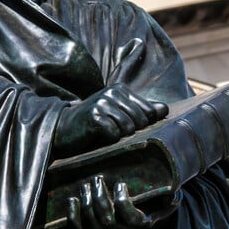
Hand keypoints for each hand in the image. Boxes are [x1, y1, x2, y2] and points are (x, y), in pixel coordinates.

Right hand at [52, 84, 167, 157]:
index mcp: (121, 89)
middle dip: (129, 132)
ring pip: (128, 128)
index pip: (149, 112)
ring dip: (118, 136)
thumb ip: (142, 110)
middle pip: (140, 121)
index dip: (142, 125)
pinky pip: (114, 134)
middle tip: (112, 130)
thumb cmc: (94, 122)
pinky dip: (108, 139)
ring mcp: (102, 102)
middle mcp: (113, 92)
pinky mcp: (94, 116)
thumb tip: (164, 109)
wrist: (63, 128)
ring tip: (104, 132)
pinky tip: (97, 135)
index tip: (125, 126)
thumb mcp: (119, 113)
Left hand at [67, 176, 179, 228]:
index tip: (120, 184)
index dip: (122, 202)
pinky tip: (72, 200)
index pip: (130, 218)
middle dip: (100, 198)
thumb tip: (177, 192)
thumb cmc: (149, 215)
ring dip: (87, 203)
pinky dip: (73, 216)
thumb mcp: (162, 210)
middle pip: (107, 220)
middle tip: (97, 179)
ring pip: (92, 224)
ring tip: (86, 185)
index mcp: (139, 226)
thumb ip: (168, 201)